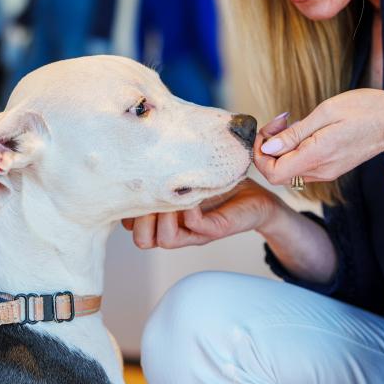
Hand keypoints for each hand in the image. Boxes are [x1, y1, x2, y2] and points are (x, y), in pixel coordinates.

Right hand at [120, 179, 285, 248]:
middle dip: (139, 219)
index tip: (133, 184)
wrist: (256, 196)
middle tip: (151, 193)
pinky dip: (190, 209)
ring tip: (171, 194)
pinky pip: (195, 225)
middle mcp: (176, 228)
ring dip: (163, 217)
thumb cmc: (217, 182)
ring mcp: (195, 232)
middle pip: (142, 240)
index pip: (130, 225)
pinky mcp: (216, 229)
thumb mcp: (184, 172)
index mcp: (163, 218)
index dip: (126, 210)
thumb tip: (138, 142)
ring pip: (165, 239)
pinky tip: (193, 190)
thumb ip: (163, 167)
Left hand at [254, 88, 383, 185]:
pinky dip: (296, 149)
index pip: (273, 173)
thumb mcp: (326, 113)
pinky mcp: (332, 168)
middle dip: (269, 147)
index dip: (261, 154)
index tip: (267, 131)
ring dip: (282, 147)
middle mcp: (321, 171)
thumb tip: (267, 148)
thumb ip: (294, 134)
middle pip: (278, 172)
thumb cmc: (366, 109)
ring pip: (290, 168)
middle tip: (280, 121)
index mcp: (317, 157)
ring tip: (292, 122)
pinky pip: (304, 164)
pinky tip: (305, 130)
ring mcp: (327, 172)